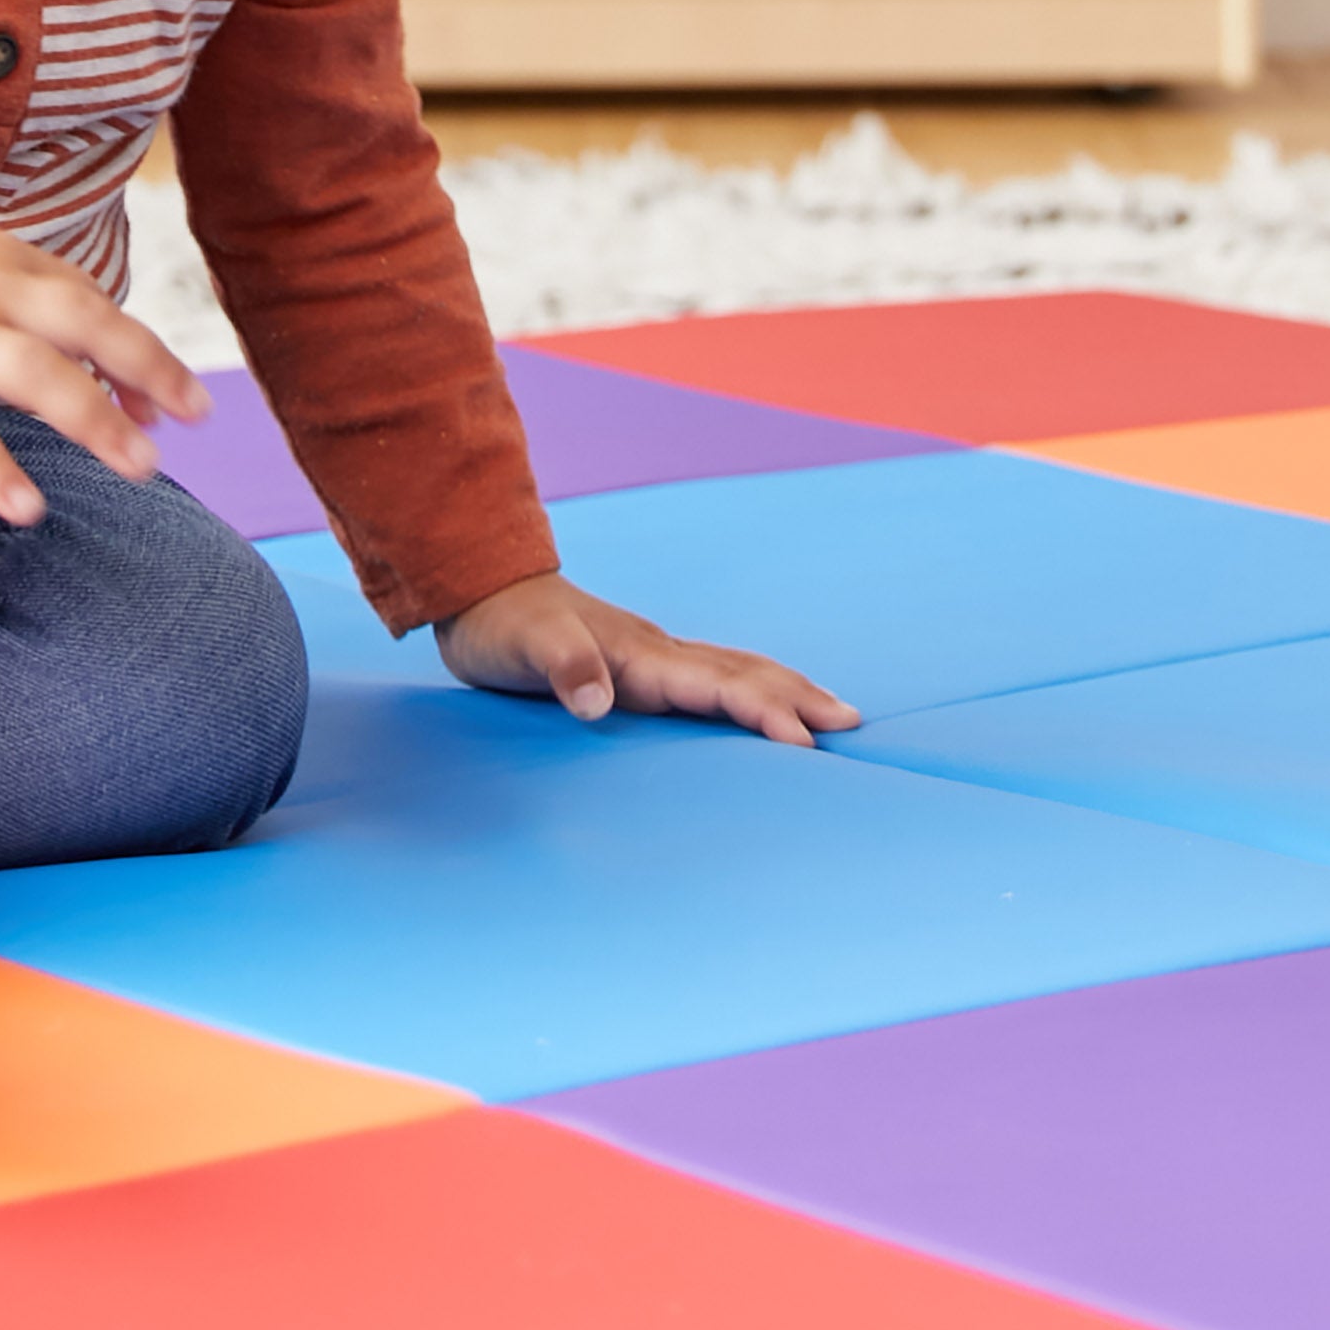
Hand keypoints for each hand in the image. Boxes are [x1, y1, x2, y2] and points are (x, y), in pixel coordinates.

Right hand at [0, 224, 209, 524]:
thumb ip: (32, 324)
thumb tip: (111, 387)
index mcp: (6, 260)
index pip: (93, 304)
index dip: (143, 356)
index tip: (179, 407)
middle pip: (86, 323)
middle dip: (150, 369)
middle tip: (197, 419)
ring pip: (37, 375)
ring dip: (94, 421)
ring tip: (143, 469)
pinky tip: (29, 508)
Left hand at [436, 570, 859, 747]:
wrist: (480, 588)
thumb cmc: (499, 626)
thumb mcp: (519, 646)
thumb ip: (561, 665)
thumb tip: (597, 700)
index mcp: (639, 654)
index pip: (715, 685)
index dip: (762, 711)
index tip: (805, 741)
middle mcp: (657, 651)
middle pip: (743, 673)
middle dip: (796, 697)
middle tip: (850, 723)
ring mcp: (653, 655)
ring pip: (736, 669)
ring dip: (785, 689)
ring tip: (832, 710)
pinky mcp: (641, 666)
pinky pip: (713, 677)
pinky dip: (753, 689)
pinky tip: (764, 704)